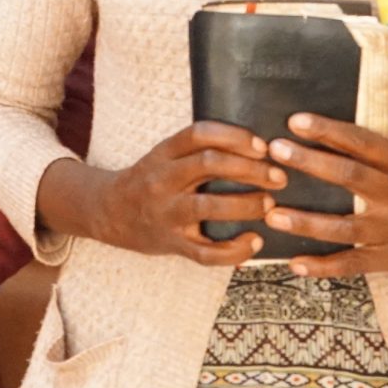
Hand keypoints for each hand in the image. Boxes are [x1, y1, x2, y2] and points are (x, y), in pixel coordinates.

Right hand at [36, 121, 284, 264]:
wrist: (108, 213)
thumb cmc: (149, 181)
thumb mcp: (164, 156)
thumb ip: (198, 149)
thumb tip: (257, 146)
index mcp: (162, 154)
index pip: (198, 134)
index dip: (234, 136)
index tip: (262, 145)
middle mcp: (162, 181)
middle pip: (208, 165)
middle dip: (250, 169)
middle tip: (279, 176)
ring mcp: (165, 213)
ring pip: (208, 207)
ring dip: (246, 204)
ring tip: (270, 204)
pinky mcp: (171, 244)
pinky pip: (205, 252)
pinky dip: (234, 250)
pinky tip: (255, 242)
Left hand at [268, 113, 387, 279]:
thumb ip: (380, 159)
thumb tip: (327, 140)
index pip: (366, 143)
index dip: (330, 131)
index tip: (296, 121)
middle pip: (352, 177)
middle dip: (311, 163)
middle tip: (274, 152)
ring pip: (346, 226)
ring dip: (306, 220)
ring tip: (272, 213)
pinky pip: (354, 263)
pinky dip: (323, 265)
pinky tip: (296, 262)